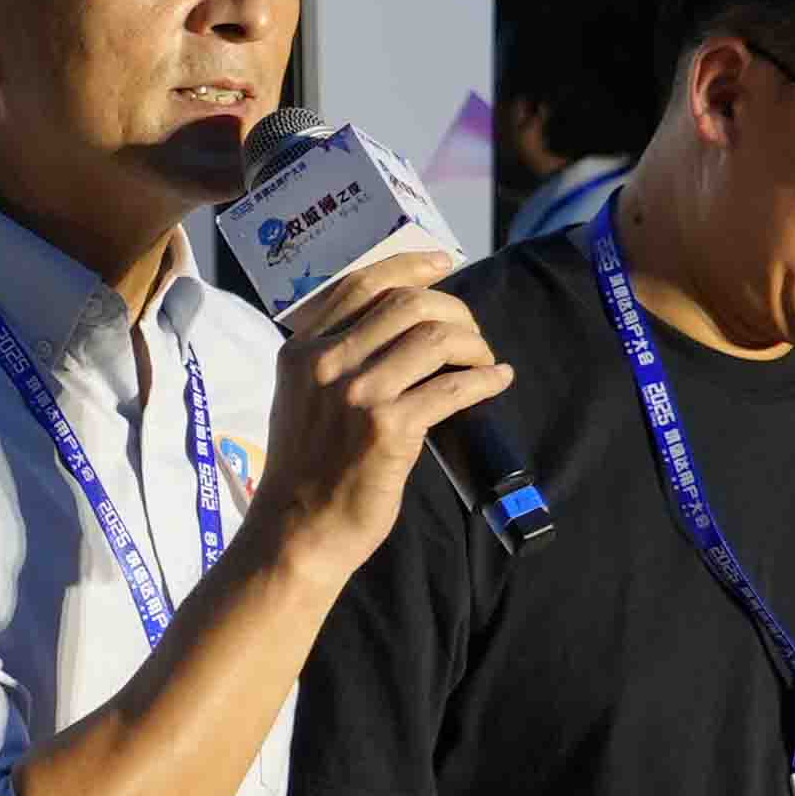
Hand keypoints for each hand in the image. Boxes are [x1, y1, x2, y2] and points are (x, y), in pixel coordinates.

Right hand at [246, 267, 507, 578]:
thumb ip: (330, 360)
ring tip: (483, 360)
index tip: (443, 263)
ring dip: (472, 343)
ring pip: (434, 337)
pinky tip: (497, 381)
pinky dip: (485, 379)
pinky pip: (453, 387)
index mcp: (301, 350)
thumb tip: (394, 329)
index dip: (410, 264)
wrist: (297, 532)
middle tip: (471, 334)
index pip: (362, 285)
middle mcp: (326, 363)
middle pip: (407, 303)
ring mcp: (357, 395)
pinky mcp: (388, 429)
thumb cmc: (305, 471)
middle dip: (454, 311)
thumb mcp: (299, 398)